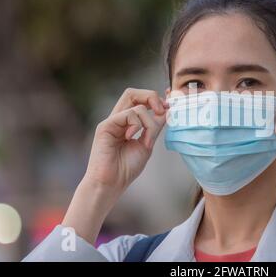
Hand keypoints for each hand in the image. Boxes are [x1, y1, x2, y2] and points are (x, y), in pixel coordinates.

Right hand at [62, 88, 167, 243]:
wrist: (111, 183)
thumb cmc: (126, 168)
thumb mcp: (146, 144)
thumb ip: (154, 128)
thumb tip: (166, 111)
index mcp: (127, 123)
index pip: (139, 100)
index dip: (155, 98)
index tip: (169, 105)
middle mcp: (118, 119)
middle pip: (133, 93)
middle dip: (151, 97)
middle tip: (162, 110)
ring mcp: (111, 121)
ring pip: (134, 102)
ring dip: (149, 120)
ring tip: (147, 139)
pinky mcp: (106, 126)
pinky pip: (128, 114)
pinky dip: (138, 125)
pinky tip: (133, 138)